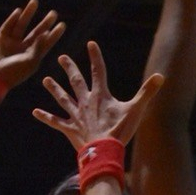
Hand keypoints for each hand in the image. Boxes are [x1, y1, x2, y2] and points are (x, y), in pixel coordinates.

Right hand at [0, 0, 65, 89]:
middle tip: (54, 13)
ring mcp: (11, 44)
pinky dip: (13, 19)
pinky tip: (19, 11)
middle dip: (45, 23)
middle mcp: (23, 49)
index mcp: (32, 57)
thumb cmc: (13, 72)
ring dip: (28, 14)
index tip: (62, 24)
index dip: (54, 34)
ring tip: (35, 2)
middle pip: (37, 33)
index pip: (46, 43)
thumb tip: (47, 33)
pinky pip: (7, 26)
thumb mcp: (30, 62)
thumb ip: (39, 47)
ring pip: (22, 25)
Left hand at [32, 41, 163, 151]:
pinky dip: (45, 117)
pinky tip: (34, 112)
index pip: (98, 70)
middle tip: (61, 57)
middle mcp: (85, 102)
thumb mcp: (136, 110)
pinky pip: (55, 121)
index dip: (95, 56)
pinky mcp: (70, 129)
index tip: (90, 43)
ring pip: (62, 98)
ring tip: (45, 80)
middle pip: (76, 81)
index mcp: (100, 95)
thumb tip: (161, 76)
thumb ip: (147, 92)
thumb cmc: (120, 130)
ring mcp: (76, 115)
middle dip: (69, 68)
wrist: (103, 151)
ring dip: (54, 89)